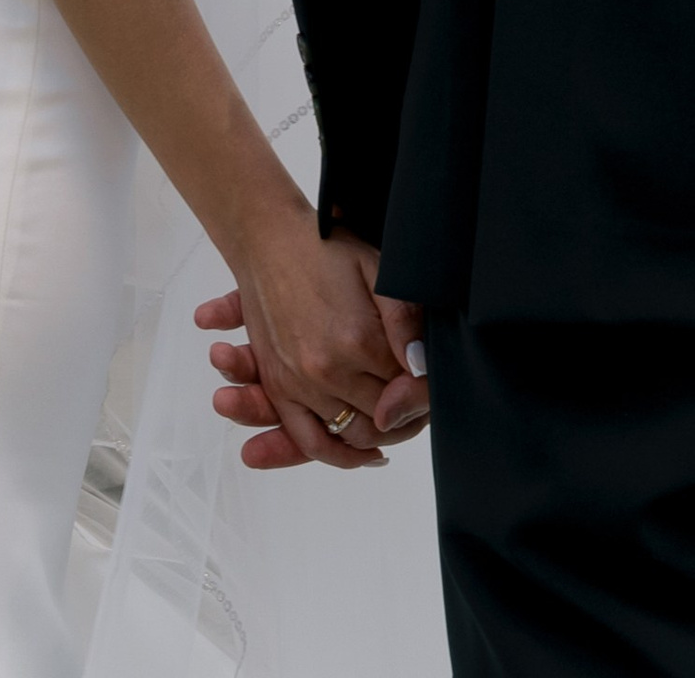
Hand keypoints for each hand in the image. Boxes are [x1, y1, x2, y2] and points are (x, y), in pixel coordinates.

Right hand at [194, 231, 428, 469]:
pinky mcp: (279, 389)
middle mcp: (327, 370)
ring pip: (353, 434)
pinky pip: (309, 442)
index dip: (423, 386)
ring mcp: (299, 384)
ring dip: (380, 434)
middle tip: (418, 401)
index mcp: (358, 339)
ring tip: (396, 423)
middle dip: (407, 412)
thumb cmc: (325, 248)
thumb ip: (404, 319)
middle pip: (384, 415)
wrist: (266, 239)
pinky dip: (338, 455)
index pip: (407, 387)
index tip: (429, 379)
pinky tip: (363, 451)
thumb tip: (420, 366)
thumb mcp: (377, 269)